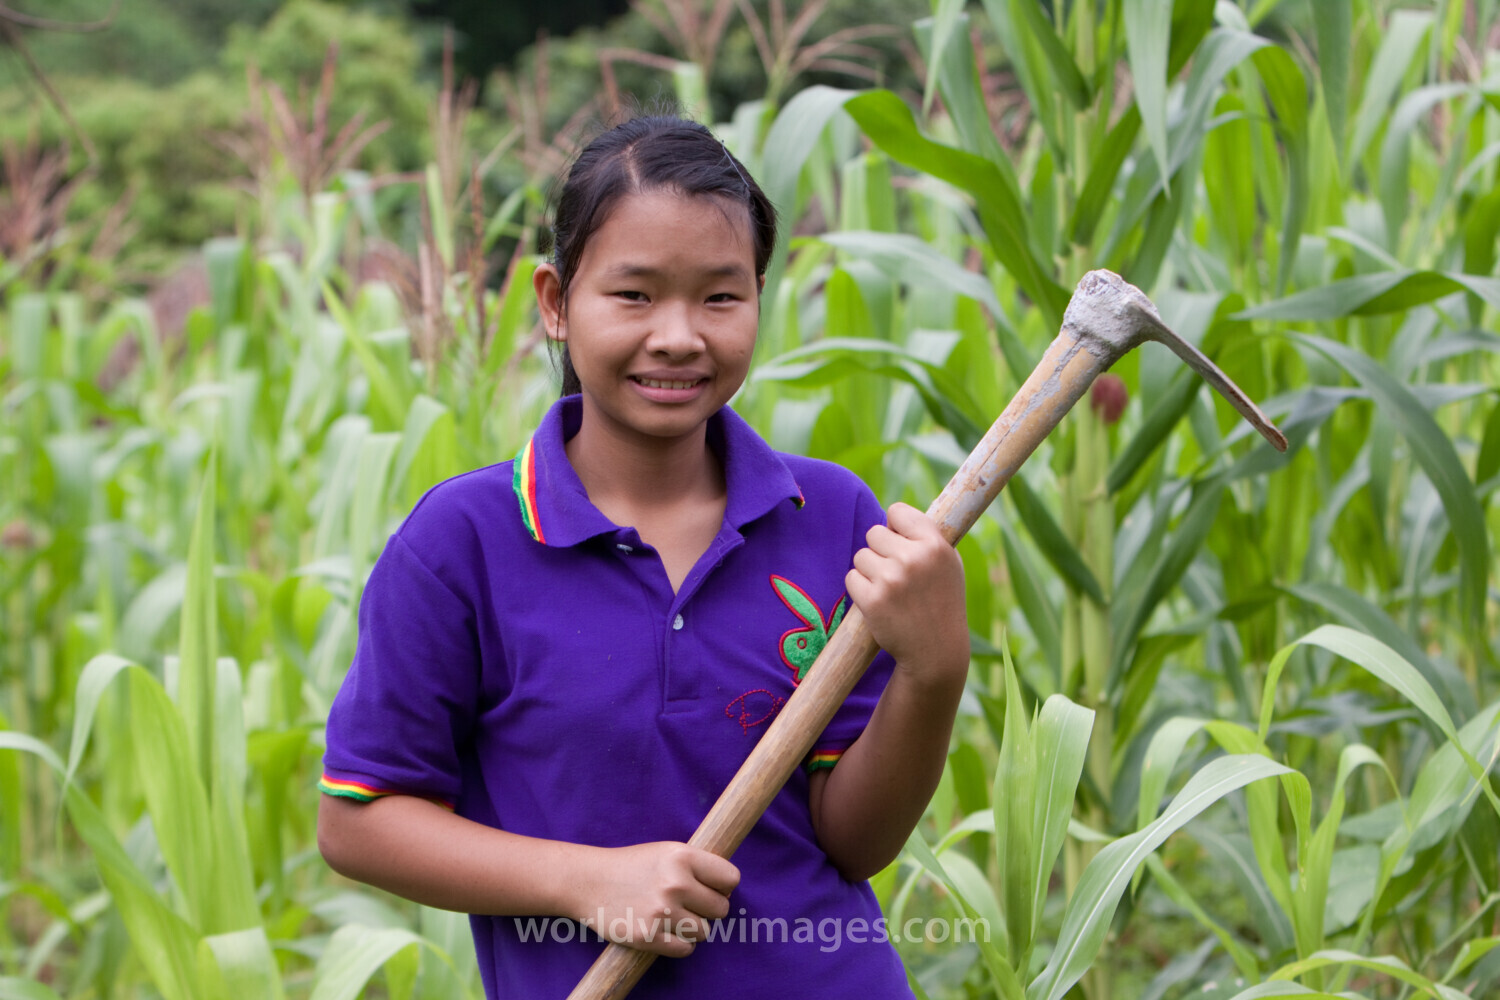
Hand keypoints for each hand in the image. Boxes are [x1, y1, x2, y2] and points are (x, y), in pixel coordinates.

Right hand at [573, 842, 738, 956]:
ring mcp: (661, 911)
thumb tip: (731, 888)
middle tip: (688, 905)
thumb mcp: (667, 852)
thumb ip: (698, 866)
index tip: (709, 889)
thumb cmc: (633, 866)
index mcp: (682, 856)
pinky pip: (685, 949)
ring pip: (704, 932)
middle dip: (708, 909)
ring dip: (692, 928)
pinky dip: (680, 944)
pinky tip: (666, 932)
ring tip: (672, 916)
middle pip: (721, 909)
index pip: (730, 879)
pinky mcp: (648, 936)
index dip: (722, 886)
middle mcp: (675, 883)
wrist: (588, 881)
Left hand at [846, 502, 968, 689]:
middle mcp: (914, 558)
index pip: (896, 511)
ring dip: (869, 571)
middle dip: (880, 551)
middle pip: (873, 532)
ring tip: (891, 590)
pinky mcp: (872, 600)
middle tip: (897, 574)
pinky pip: (851, 577)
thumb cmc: (942, 602)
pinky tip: (880, 602)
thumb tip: (894, 514)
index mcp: (935, 545)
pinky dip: (860, 589)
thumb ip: (926, 536)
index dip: (894, 527)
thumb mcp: (948, 563)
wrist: (936, 650)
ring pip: (861, 555)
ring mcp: (891, 579)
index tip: (901, 542)